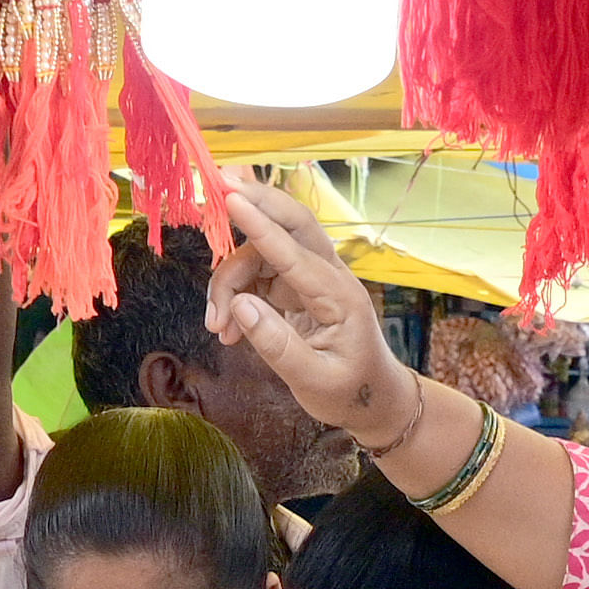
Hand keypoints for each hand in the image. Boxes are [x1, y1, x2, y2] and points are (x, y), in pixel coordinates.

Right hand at [205, 173, 422, 454]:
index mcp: (340, 295)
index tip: (231, 198)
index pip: (295, 252)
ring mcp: (309, 279)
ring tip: (217, 328)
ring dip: (228, 283)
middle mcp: (327, 277)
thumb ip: (278, 345)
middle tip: (219, 188)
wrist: (371, 400)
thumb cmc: (350, 391)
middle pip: (292, 223)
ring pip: (260, 255)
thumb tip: (240, 307)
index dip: (260, 225)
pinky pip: (256, 276)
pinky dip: (234, 297)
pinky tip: (226, 330)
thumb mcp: (314, 381)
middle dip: (256, 204)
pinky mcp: (293, 288)